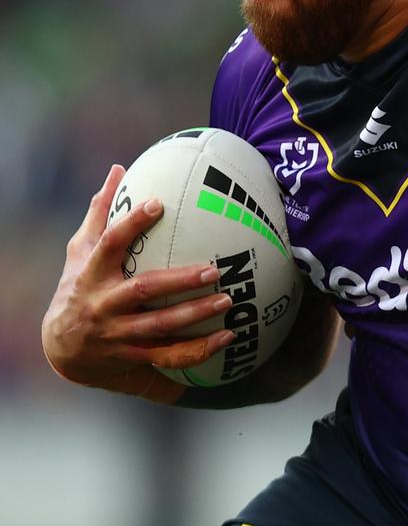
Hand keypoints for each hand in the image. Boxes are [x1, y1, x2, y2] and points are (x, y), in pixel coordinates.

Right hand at [42, 165, 234, 400]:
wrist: (61, 349)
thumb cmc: (78, 288)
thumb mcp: (80, 252)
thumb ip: (99, 212)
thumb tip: (117, 169)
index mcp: (91, 274)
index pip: (109, 243)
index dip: (132, 223)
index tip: (158, 203)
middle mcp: (104, 304)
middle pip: (143, 290)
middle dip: (179, 280)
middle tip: (213, 269)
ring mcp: (118, 334)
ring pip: (160, 326)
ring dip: (196, 315)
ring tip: (227, 300)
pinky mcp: (133, 356)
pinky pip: (169, 356)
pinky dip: (199, 350)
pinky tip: (227, 337)